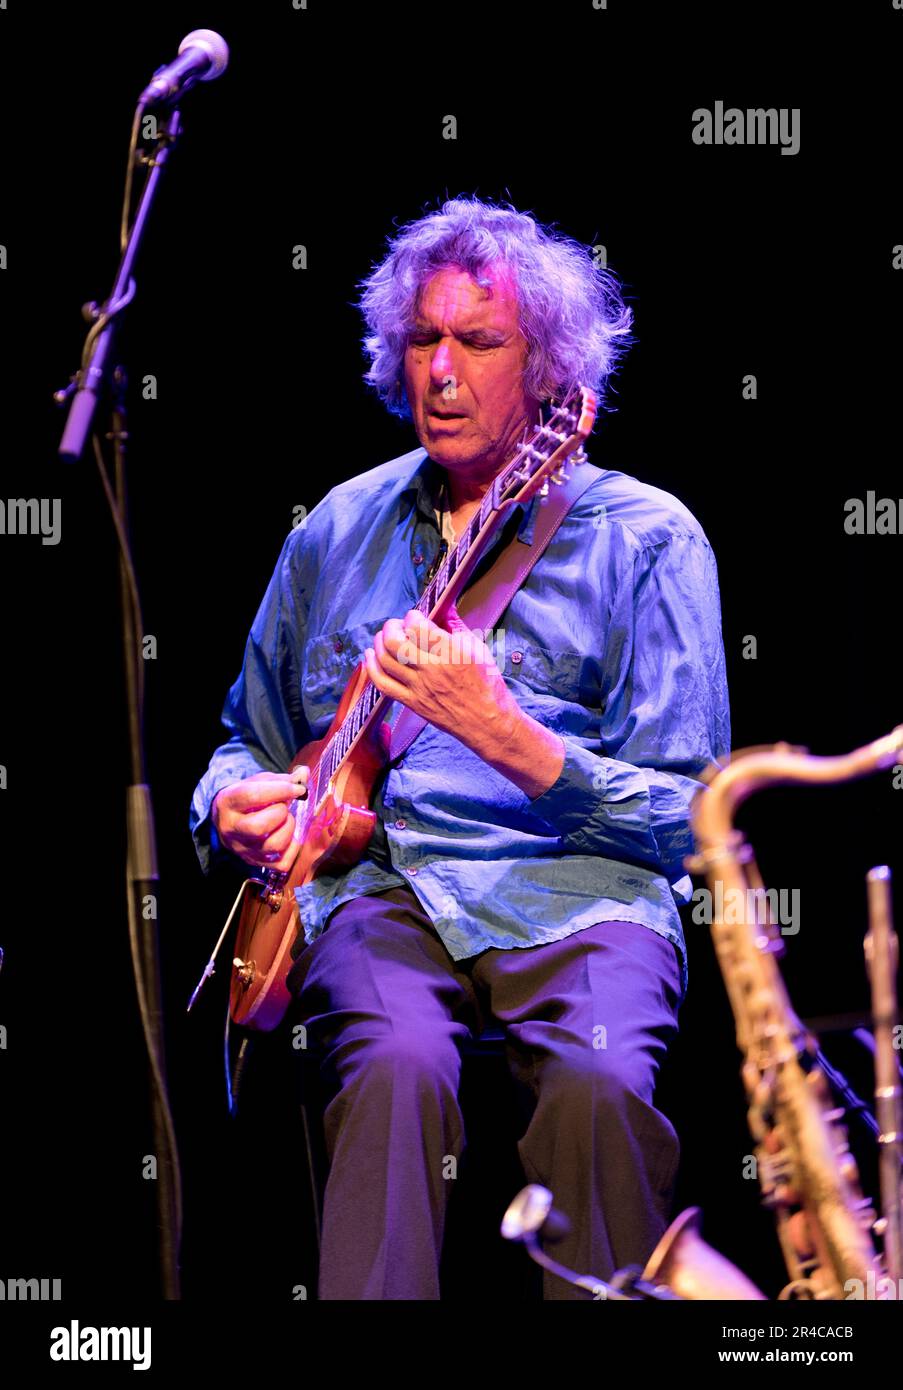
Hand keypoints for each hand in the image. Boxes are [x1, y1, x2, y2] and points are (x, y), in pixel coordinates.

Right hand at [211, 767, 308, 872]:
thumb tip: (304, 774)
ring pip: (272, 845)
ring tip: (287, 820)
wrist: (228, 821)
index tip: (298, 788)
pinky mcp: (255, 862)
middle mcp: (232, 829)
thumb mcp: (257, 783)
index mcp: (228, 803)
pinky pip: (282, 862)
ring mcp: (243, 849)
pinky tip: (289, 836)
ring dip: (289, 829)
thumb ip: (280, 779)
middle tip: (284, 807)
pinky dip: (292, 848)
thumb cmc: (247, 799)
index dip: (280, 790)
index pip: (253, 796)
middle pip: (258, 827)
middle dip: (281, 813)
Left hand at [362, 603, 518, 751]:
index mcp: (452, 653)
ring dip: (379, 643)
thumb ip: (456, 625)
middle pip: (395, 642)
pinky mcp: (413, 702)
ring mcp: (420, 688)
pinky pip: (383, 684)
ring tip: (384, 637)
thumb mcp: (478, 648)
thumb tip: (444, 606)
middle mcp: (433, 670)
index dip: (412, 616)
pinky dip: (372, 668)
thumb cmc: (487, 685)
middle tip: (397, 625)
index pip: (417, 626)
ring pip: (385, 660)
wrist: (487, 722)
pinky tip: (370, 657)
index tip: (416, 616)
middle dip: (391, 627)